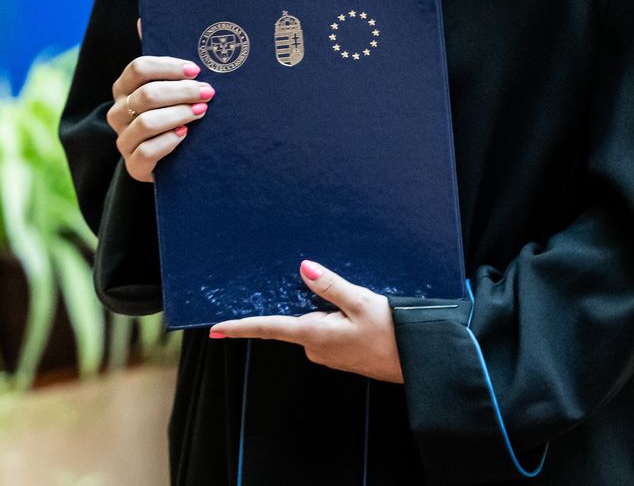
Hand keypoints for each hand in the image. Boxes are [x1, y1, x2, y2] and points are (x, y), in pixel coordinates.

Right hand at [107, 52, 214, 182]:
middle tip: (208, 92)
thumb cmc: (172, 113)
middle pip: (147, 94)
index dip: (169, 67)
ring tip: (201, 111)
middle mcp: (118, 113)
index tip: (196, 70)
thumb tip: (142, 19)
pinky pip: (147, 152)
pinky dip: (169, 141)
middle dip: (182, 91)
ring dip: (179, 114)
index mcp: (124, 89)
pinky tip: (185, 135)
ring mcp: (124, 140)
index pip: (139, 68)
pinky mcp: (134, 166)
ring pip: (147, 122)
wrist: (172, 160)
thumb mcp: (168, 86)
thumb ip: (160, 60)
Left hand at [209, 260, 402, 383]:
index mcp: (315, 335)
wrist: (418, 365)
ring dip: (322, 308)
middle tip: (315, 281)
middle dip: (299, 301)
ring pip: (312, 324)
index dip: (240, 328)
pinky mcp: (341, 354)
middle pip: (293, 320)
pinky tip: (352, 309)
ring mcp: (328, 354)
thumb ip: (330, 285)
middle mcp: (316, 348)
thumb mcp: (362, 302)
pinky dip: (333, 317)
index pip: (268, 328)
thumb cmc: (393, 334)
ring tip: (348, 296)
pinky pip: (326, 330)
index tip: (214, 330)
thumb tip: (303, 268)